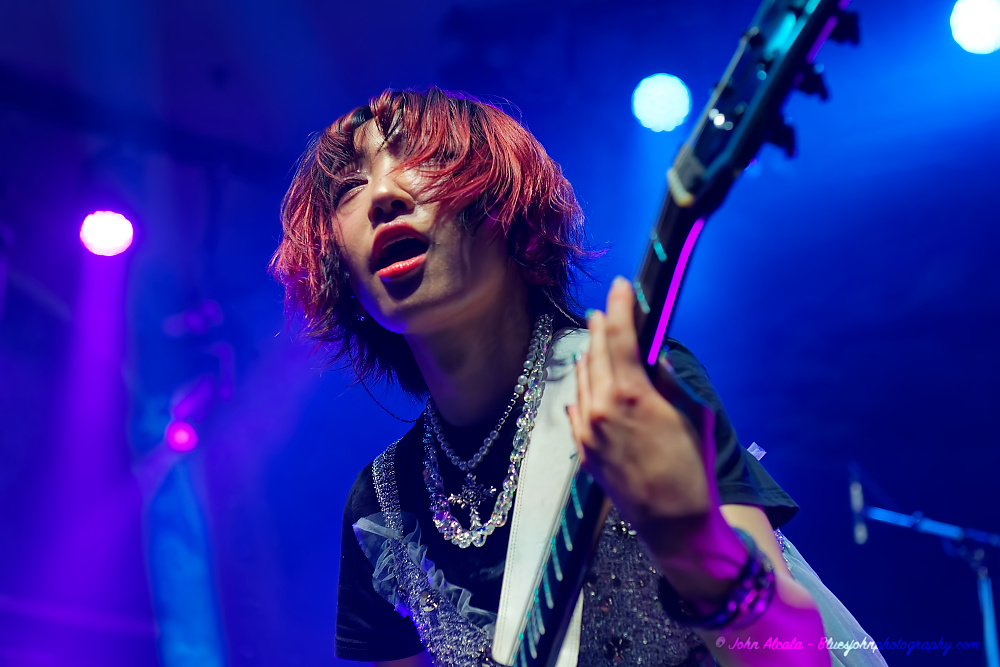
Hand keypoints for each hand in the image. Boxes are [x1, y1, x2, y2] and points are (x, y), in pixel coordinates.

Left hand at [566, 277, 720, 553]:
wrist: (674, 522)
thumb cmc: (693, 468)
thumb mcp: (694, 416)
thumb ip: (671, 382)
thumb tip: (656, 356)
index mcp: (632, 395)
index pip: (620, 337)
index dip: (621, 307)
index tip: (621, 286)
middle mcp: (602, 408)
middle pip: (596, 353)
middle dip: (601, 327)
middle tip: (604, 308)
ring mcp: (588, 431)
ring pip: (582, 379)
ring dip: (590, 355)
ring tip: (596, 338)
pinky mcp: (584, 450)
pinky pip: (577, 407)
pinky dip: (583, 388)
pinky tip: (587, 380)